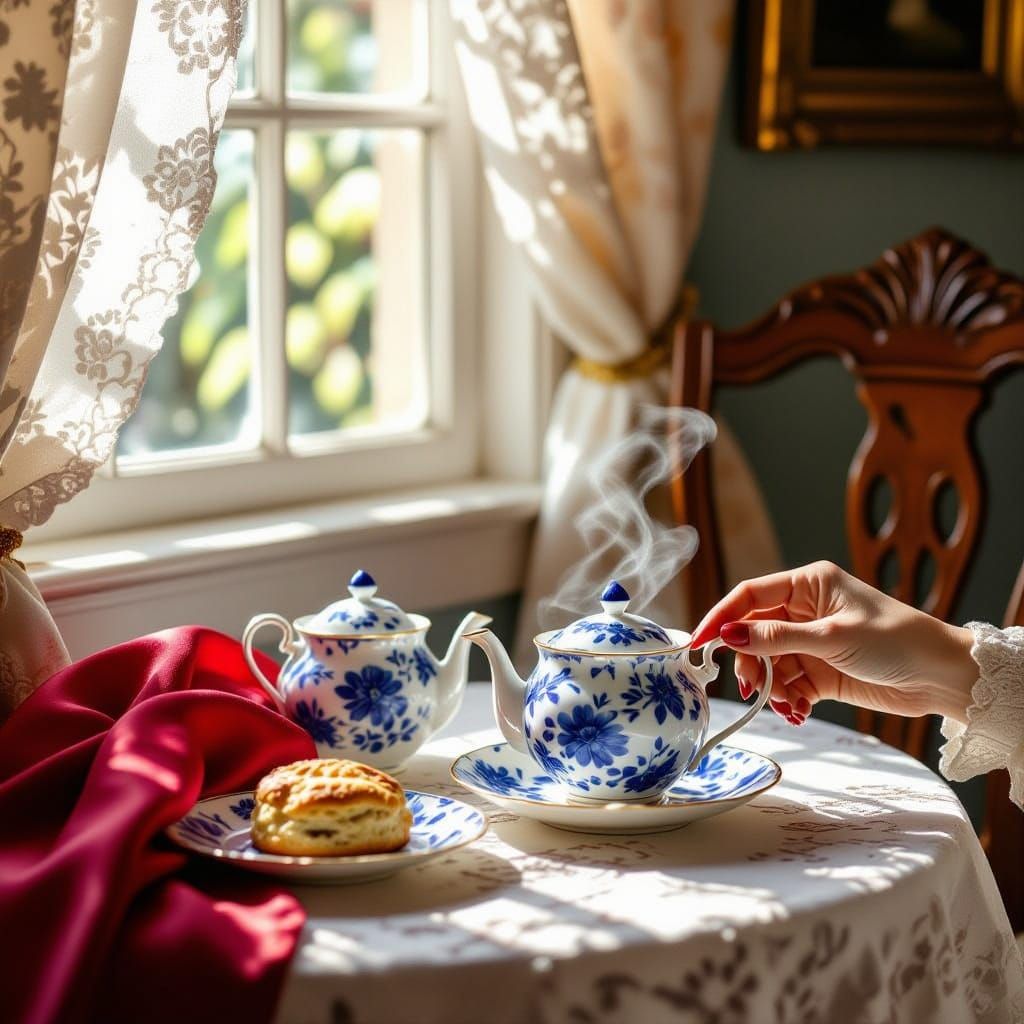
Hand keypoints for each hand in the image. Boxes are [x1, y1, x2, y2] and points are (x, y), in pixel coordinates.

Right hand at [689, 561, 976, 725]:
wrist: (941, 677)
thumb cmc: (897, 641)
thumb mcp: (833, 637)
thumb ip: (777, 638)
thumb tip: (728, 634)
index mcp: (807, 585)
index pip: (749, 596)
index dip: (721, 617)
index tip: (698, 643)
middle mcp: (804, 611)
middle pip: (753, 634)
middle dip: (750, 663)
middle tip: (754, 687)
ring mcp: (811, 642)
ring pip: (767, 664)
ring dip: (771, 687)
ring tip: (788, 705)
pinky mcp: (819, 672)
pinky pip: (786, 685)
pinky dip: (787, 700)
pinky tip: (799, 711)